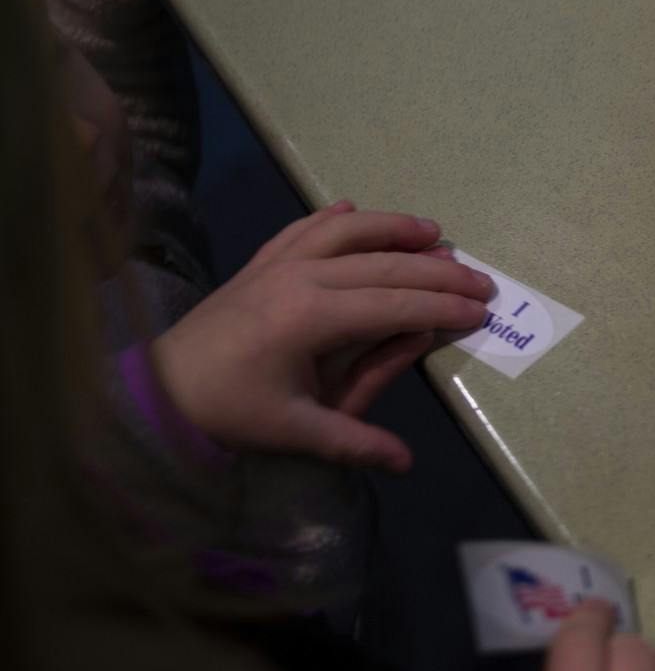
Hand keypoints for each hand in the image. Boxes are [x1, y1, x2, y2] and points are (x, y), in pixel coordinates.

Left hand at [152, 202, 492, 472]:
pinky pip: (303, 228)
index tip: (480, 311)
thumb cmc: (230, 411)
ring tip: (433, 233)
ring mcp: (278, 263)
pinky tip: (352, 209)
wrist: (159, 390)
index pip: (396, 305)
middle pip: (384, 265)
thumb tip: (405, 462)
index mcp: (313, 318)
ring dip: (394, 229)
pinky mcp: (259, 262)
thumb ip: (353, 443)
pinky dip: (332, 218)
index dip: (443, 308)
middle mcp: (300, 278)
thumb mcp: (294, 432)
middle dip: (438, 273)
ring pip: (347, 232)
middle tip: (480, 281)